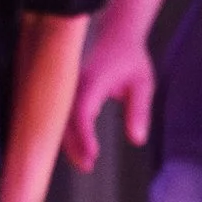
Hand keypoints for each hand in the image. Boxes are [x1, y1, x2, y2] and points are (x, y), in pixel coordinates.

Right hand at [64, 23, 156, 171]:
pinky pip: (60, 115)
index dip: (85, 136)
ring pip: (58, 119)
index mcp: (92, 80)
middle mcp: (74, 84)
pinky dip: (66, 132)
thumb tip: (137, 139)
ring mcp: (67, 87)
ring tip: (84, 163)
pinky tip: (76, 149)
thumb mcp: (143, 84)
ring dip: (69, 142)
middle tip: (88, 166)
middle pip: (64, 120)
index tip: (93, 155)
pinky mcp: (66, 91)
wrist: (115, 35)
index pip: (82, 111)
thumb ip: (139, 111)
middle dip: (74, 146)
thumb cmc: (129, 59)